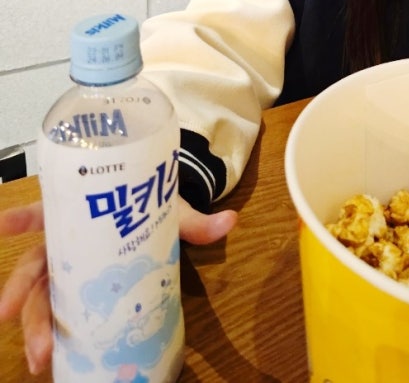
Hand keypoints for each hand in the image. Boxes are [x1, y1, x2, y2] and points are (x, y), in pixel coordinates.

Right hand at [0, 197, 237, 374]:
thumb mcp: (173, 210)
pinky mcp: (81, 286)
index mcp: (82, 212)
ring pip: (42, 295)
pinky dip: (48, 329)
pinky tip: (46, 359)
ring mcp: (71, 266)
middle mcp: (69, 241)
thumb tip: (231, 220)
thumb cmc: (155, 204)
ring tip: (38, 357)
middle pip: (38, 269)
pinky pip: (59, 307)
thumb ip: (198, 220)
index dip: (23, 218)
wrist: (162, 209)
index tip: (2, 226)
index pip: (47, 213)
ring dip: (35, 325)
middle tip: (25, 329)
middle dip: (28, 300)